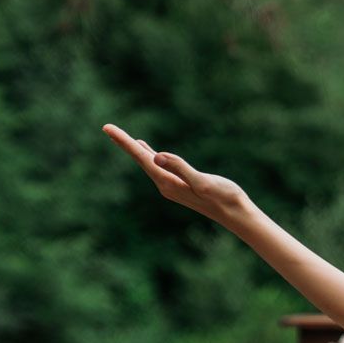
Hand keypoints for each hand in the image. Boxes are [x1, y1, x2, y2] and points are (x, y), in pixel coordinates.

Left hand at [102, 124, 252, 226]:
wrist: (236, 214)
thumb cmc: (224, 197)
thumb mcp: (203, 182)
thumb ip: (181, 168)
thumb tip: (157, 155)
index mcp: (168, 182)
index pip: (143, 158)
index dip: (125, 142)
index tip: (108, 128)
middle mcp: (165, 185)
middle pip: (141, 160)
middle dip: (124, 144)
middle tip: (107, 128)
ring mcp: (171, 186)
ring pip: (148, 163)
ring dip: (134, 150)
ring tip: (121, 137)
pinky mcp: (180, 185)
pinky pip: (158, 167)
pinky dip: (150, 156)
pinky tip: (148, 151)